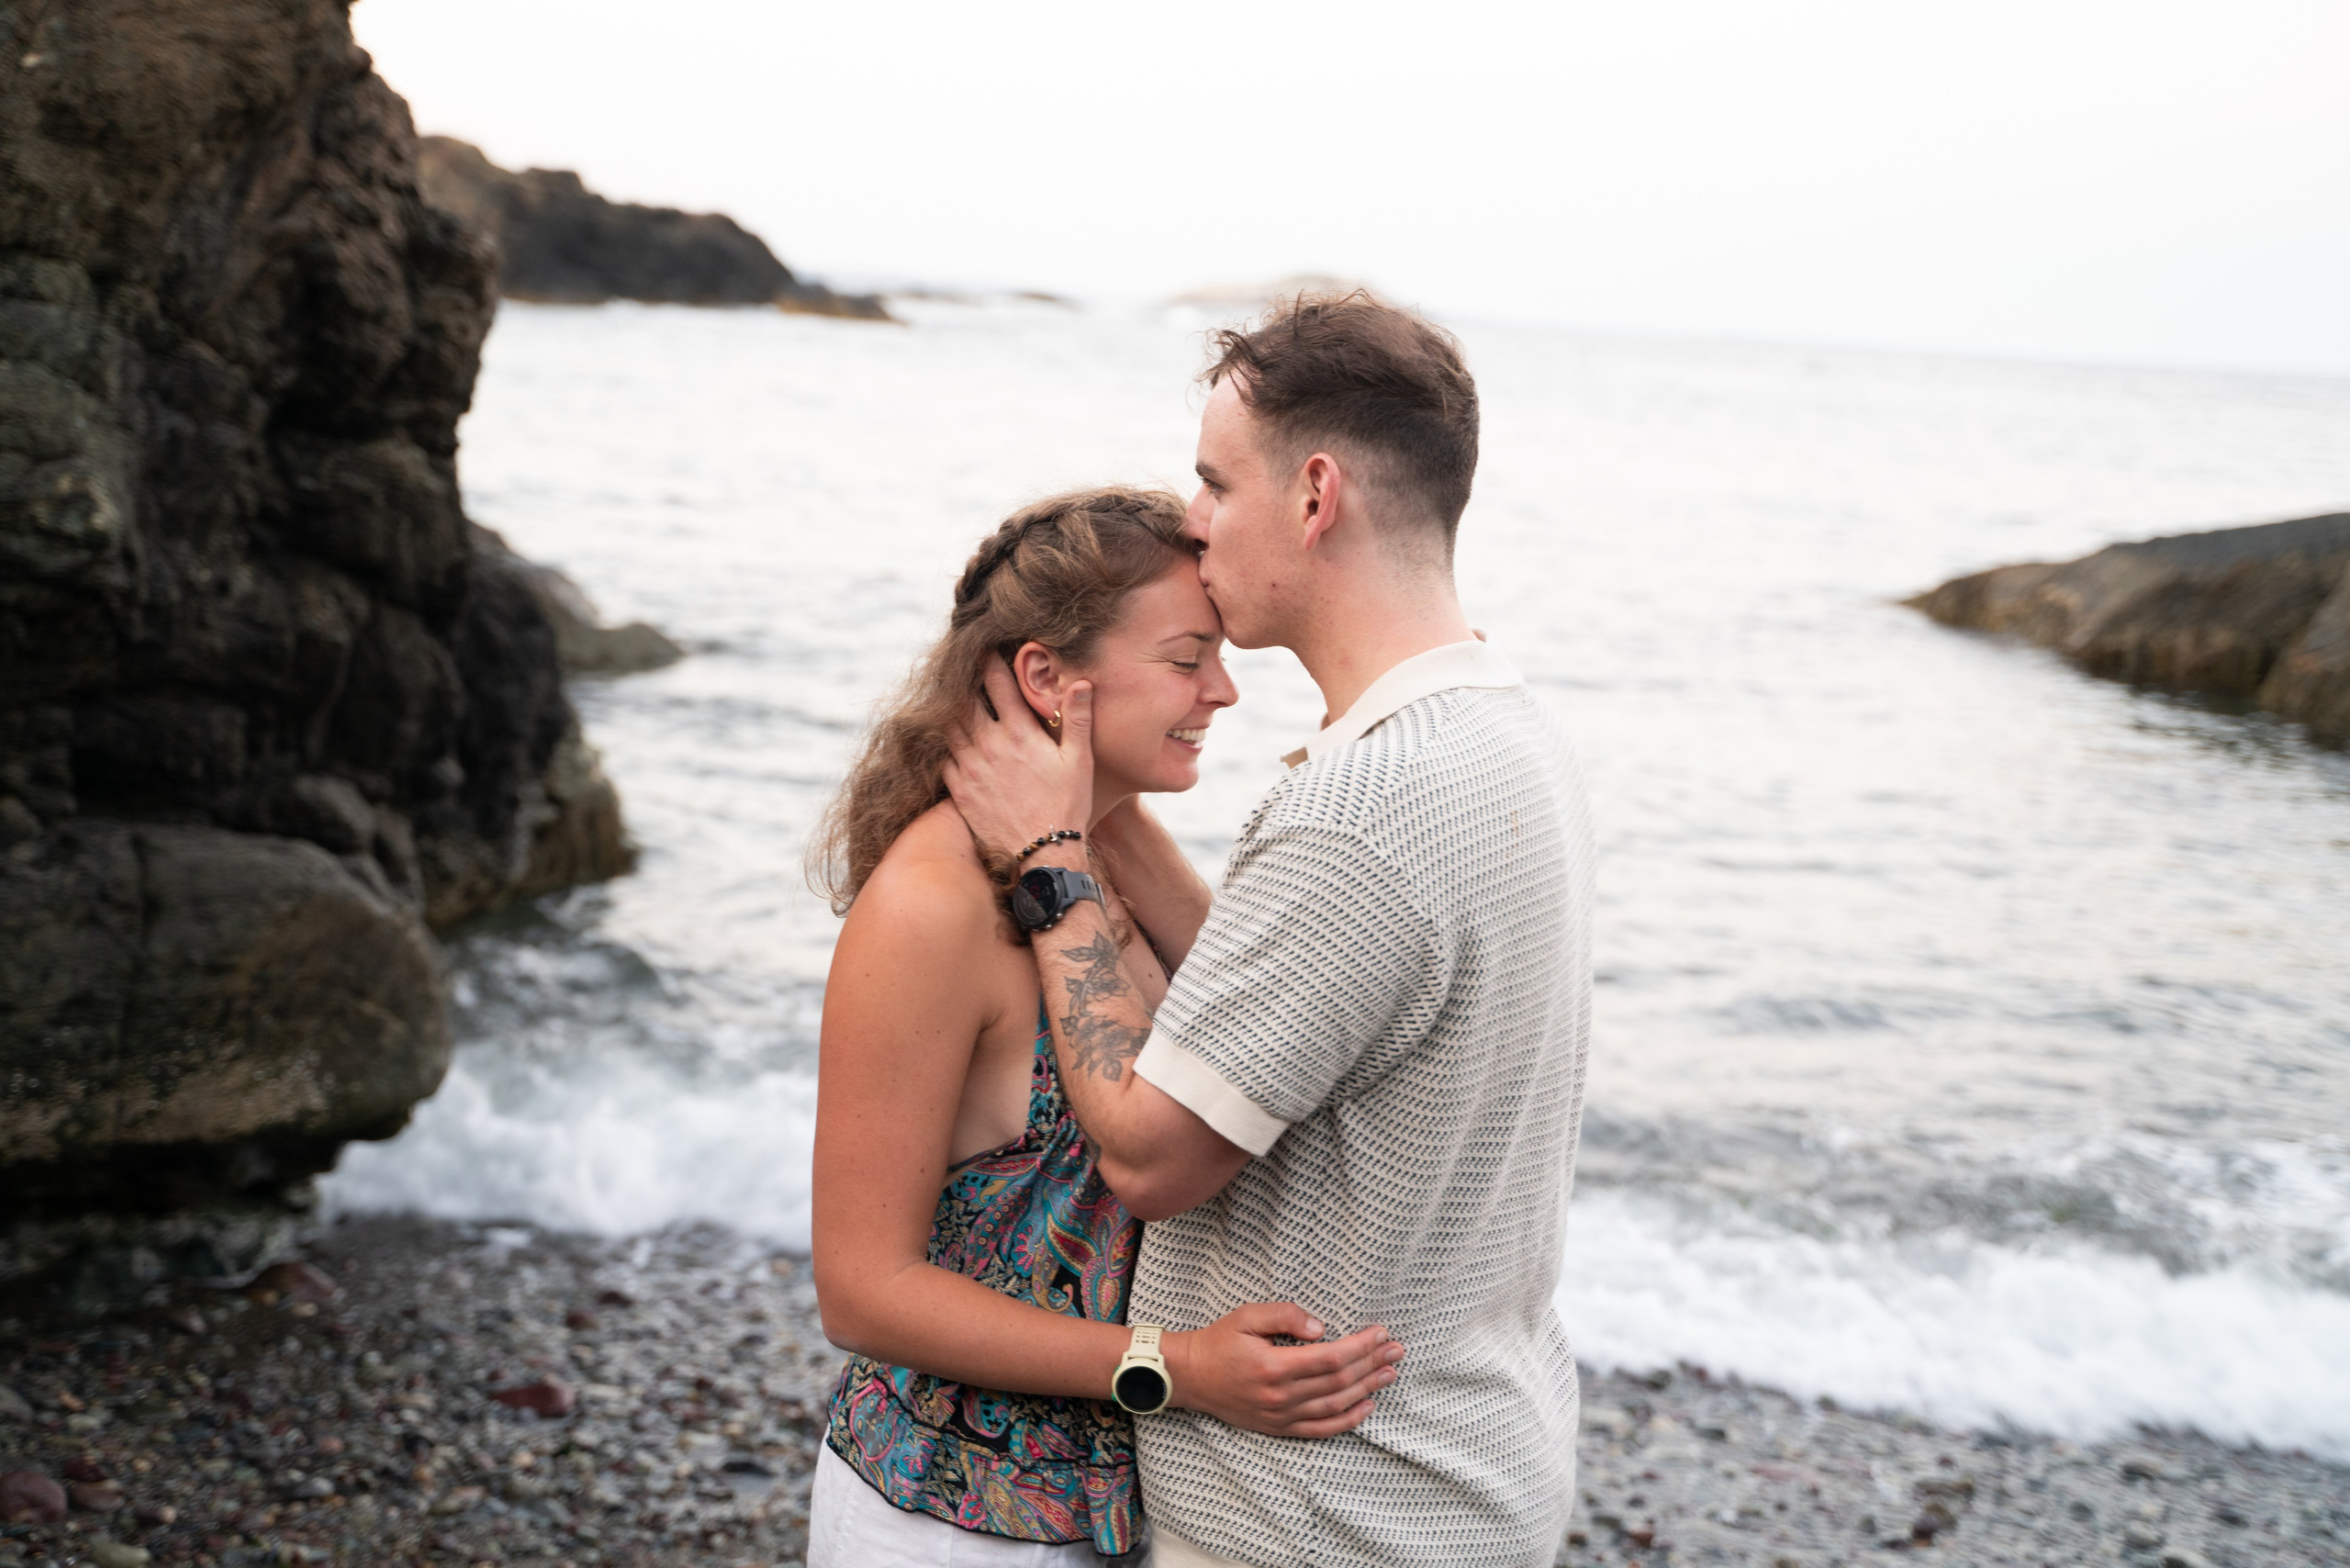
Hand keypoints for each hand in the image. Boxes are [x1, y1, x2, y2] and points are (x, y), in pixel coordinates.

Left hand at [944, 659, 1094, 856]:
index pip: (998, 684)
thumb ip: (1078, 720)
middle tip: (959, 667)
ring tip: (948, 698)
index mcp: (1020, 734)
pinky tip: (946, 739)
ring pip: (948, 726)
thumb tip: (1081, 683)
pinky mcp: (959, 790)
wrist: (1042, 853)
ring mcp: (970, 768)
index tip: (984, 647)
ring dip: (948, 710)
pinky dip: (942, 744)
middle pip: (964, 701)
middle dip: (961, 681)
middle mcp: (990, 746)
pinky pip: (942, 757)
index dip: (989, 661)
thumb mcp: (1079, 761)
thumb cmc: (1066, 806)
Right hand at [1163, 1303, 1403, 1438]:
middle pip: (1339, 1382)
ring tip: (1390, 1374)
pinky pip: (1321, 1429)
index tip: (1381, 1333)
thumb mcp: (1247, 1316)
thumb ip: (1284, 1315)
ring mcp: (1281, 1416)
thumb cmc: (1219, 1342)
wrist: (1190, 1376)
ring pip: (1335, 1406)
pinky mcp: (1279, 1428)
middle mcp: (1281, 1396)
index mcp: (1274, 1366)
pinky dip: (1347, 1420)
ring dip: (1367, 1390)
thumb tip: (1320, 1327)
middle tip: (1397, 1351)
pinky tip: (1367, 1407)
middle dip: (1372, 1364)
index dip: (1360, 1347)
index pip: (1330, 1358)